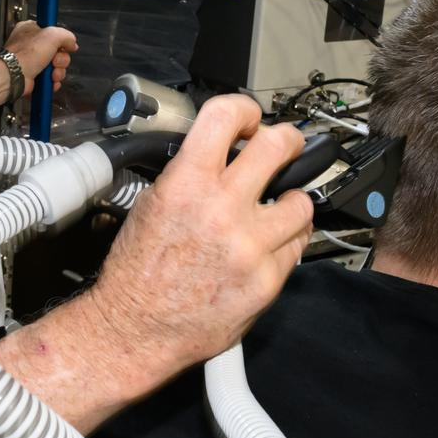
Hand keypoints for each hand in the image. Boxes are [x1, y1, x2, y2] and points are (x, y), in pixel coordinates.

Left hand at [4, 21, 75, 96]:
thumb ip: (67, 36)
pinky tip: (50, 81)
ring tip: (52, 73)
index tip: (65, 45)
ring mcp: (32, 62)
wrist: (14, 76)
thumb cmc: (25, 54)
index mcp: (31, 30)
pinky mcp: (33, 76)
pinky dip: (53, 81)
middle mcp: (31, 45)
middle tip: (55, 60)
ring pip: (56, 66)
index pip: (53, 32)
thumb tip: (72, 43)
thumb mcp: (53, 35)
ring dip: (58, 71)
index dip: (62, 40)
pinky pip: (50, 78)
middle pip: (58, 51)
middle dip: (61, 59)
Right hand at [82, 95, 313, 396]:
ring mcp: (250, 246)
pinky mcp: (267, 280)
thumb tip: (223, 152)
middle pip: (279, 146)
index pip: (227, 116)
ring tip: (278, 206)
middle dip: (288, 141)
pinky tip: (268, 244)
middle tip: (287, 147)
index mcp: (187, 183)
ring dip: (291, 200)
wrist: (137, 327)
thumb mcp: (152, 203)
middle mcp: (222, 209)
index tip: (250, 119)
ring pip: (300, 202)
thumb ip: (191, 173)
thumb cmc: (137, 270)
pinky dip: (286, 242)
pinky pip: (296, 246)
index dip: (245, 110)